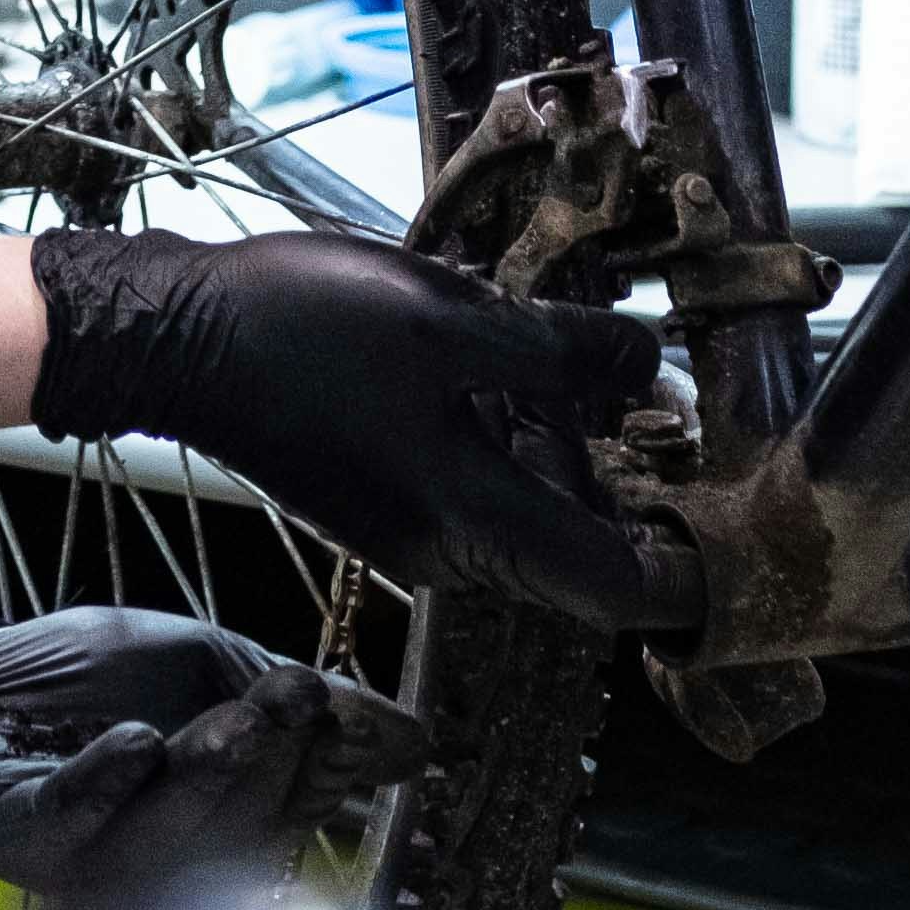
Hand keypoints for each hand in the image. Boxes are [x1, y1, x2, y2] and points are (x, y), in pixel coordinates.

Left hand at [0, 584, 427, 909]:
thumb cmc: (74, 680)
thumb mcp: (196, 662)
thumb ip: (284, 694)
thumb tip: (413, 737)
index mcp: (222, 820)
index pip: (299, 806)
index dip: (335, 772)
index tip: (375, 728)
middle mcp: (170, 857)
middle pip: (242, 826)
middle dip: (274, 760)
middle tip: (301, 696)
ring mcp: (98, 859)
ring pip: (170, 834)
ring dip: (206, 774)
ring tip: (234, 719)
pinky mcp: (23, 841)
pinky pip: (73, 822)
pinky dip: (105, 782)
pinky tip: (134, 744)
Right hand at [29, 224, 666, 633]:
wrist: (174, 337)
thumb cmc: (304, 329)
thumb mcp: (448, 321)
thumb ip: (558, 354)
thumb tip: (648, 366)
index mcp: (476, 524)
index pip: (619, 589)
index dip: (690, 566)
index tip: (735, 516)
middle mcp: (449, 551)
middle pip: (575, 543)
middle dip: (618, 470)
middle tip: (641, 382)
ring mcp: (409, 529)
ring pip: (524, 506)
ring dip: (556, 437)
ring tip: (557, 346)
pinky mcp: (380, 498)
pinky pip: (474, 484)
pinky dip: (501, 430)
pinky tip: (485, 352)